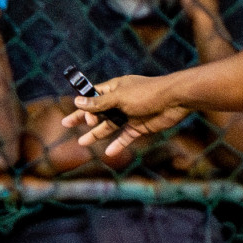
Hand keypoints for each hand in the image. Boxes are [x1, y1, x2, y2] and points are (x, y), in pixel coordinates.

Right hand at [61, 74, 191, 155]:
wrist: (177, 100)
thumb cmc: (147, 93)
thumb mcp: (119, 98)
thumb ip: (99, 103)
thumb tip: (77, 102)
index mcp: (114, 89)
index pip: (93, 96)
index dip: (84, 105)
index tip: (83, 116)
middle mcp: (120, 101)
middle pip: (97, 111)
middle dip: (82, 118)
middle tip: (66, 123)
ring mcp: (129, 115)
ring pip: (109, 126)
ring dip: (96, 134)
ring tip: (81, 142)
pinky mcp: (139, 127)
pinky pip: (125, 137)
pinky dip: (117, 145)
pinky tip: (108, 153)